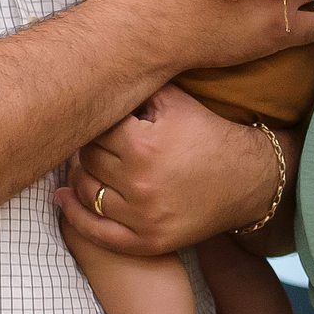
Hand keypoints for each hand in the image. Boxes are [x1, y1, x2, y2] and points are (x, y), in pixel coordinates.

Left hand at [55, 84, 275, 255]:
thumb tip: (98, 72)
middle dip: (90, 147)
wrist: (249, 181)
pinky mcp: (147, 241)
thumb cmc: (210, 134)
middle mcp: (140, 182)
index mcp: (144, 144)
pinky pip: (97, 232)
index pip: (96, 128)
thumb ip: (138, 87)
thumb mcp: (177, 102)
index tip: (101, 119)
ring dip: (81, 176)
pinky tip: (64, 199)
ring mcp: (142, 217)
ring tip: (85, 164)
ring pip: (87, 193)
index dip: (98, 121)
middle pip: (88, 160)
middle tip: (96, 141)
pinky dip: (75, 216)